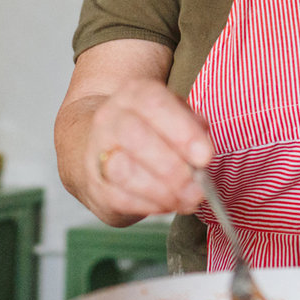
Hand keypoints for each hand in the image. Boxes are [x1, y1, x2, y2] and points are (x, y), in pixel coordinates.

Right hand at [83, 78, 212, 221]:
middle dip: (171, 167)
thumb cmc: (150, 129)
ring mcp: (97, 151)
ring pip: (123, 171)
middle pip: (135, 138)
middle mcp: (110, 118)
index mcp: (135, 94)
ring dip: (161, 191)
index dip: (182, 131)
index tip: (205, 156)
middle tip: (197, 188)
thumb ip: (193, 127)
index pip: (155, 104)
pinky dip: (148, 206)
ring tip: (186, 200)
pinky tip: (168, 205)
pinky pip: (119, 198)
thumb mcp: (174, 115)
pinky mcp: (95, 184)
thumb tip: (203, 153)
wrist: (99, 143)